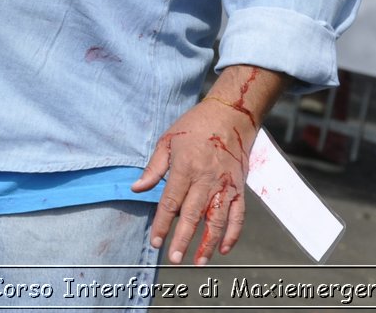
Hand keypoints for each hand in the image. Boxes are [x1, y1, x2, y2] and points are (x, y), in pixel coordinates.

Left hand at [133, 99, 257, 265]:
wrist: (231, 114)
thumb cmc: (195, 126)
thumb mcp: (167, 140)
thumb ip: (153, 168)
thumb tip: (136, 188)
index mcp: (185, 168)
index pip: (170, 202)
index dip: (162, 224)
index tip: (156, 242)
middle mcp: (206, 179)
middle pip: (193, 215)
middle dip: (182, 239)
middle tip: (174, 259)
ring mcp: (225, 184)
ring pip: (217, 220)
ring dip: (208, 243)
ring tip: (198, 261)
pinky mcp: (239, 187)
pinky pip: (237, 215)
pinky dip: (232, 233)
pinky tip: (224, 248)